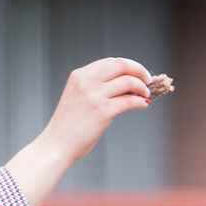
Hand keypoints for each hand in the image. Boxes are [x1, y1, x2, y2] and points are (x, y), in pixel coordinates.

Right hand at [4, 58, 154, 205]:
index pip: (110, 62)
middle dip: (139, 70)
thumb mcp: (78, 97)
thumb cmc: (69, 125)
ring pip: (128, 81)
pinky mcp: (103, 111)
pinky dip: (139, 101)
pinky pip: (129, 101)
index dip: (128, 66)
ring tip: (146, 94)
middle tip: (148, 79)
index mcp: (79, 75)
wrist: (57, 144)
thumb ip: (95, 87)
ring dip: (142, 87)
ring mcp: (95, 96)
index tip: (137, 74)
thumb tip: (125, 86)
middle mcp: (87, 82)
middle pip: (121, 65)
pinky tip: (143, 104)